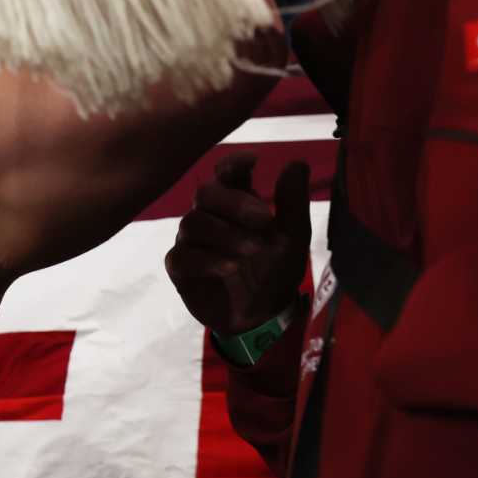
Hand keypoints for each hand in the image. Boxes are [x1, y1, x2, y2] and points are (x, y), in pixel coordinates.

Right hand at [165, 153, 311, 335]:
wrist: (263, 316)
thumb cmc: (275, 270)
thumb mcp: (293, 237)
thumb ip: (293, 202)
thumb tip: (297, 163)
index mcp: (235, 203)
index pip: (225, 174)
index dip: (233, 164)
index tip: (252, 162)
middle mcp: (208, 216)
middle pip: (205, 194)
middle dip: (234, 203)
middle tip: (265, 219)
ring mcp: (191, 241)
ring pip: (193, 223)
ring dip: (226, 234)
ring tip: (253, 250)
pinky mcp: (180, 268)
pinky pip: (182, 256)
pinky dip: (208, 260)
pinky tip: (231, 267)